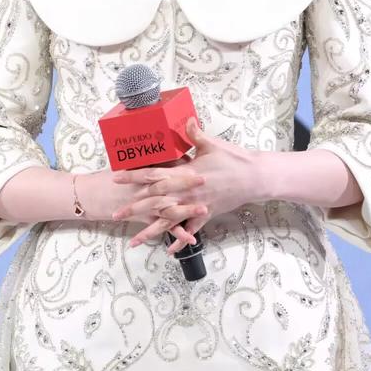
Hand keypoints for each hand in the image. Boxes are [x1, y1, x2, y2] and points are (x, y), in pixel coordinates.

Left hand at [112, 117, 264, 252]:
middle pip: (156, 201)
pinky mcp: (206, 214)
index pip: (154, 174)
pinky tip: (169, 251)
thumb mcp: (212, 144)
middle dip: (135, 208)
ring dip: (151, 230)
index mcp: (185, 173)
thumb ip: (194, 134)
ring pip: (169, 221)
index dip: (135, 176)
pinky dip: (180, 240)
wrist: (254, 178)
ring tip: (134, 241)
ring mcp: (196, 205)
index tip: (117, 178)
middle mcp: (187, 192)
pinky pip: (191, 229)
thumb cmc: (233, 159)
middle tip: (116, 214)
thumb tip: (185, 119)